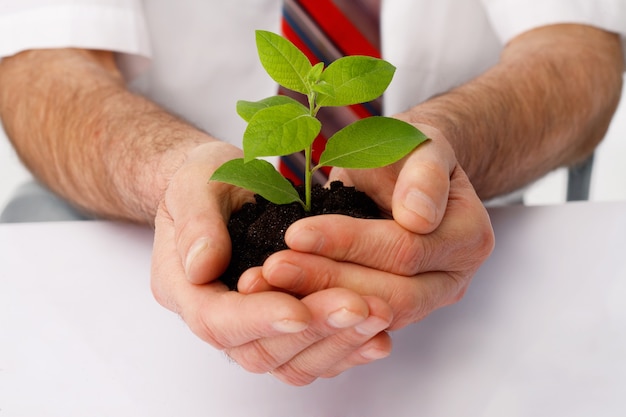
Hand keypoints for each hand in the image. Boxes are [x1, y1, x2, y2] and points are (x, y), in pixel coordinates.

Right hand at [150, 142, 393, 384]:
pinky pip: (314, 354)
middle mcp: (219, 318)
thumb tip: (203, 265)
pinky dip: (347, 347)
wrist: (221, 189)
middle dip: (313, 329)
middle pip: (261, 350)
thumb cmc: (204, 183)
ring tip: (378, 315)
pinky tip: (379, 334)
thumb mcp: (193, 186)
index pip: (218, 321)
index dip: (260, 319)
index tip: (299, 309)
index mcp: (186, 288)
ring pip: (293, 361)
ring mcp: (253, 328)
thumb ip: (196, 224)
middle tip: (358, 307)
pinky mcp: (284, 326)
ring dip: (337, 341)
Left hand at [239, 127, 494, 330]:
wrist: (406, 170)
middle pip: (391, 293)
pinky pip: (357, 322)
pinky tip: (280, 298)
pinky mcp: (395, 309)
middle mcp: (452, 279)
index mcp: (468, 238)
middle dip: (327, 280)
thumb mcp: (423, 144)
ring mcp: (425, 300)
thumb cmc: (409, 152)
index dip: (350, 243)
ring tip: (267, 283)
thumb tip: (419, 216)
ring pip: (371, 315)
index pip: (405, 249)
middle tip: (272, 267)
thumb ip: (425, 173)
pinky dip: (318, 310)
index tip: (296, 232)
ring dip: (316, 301)